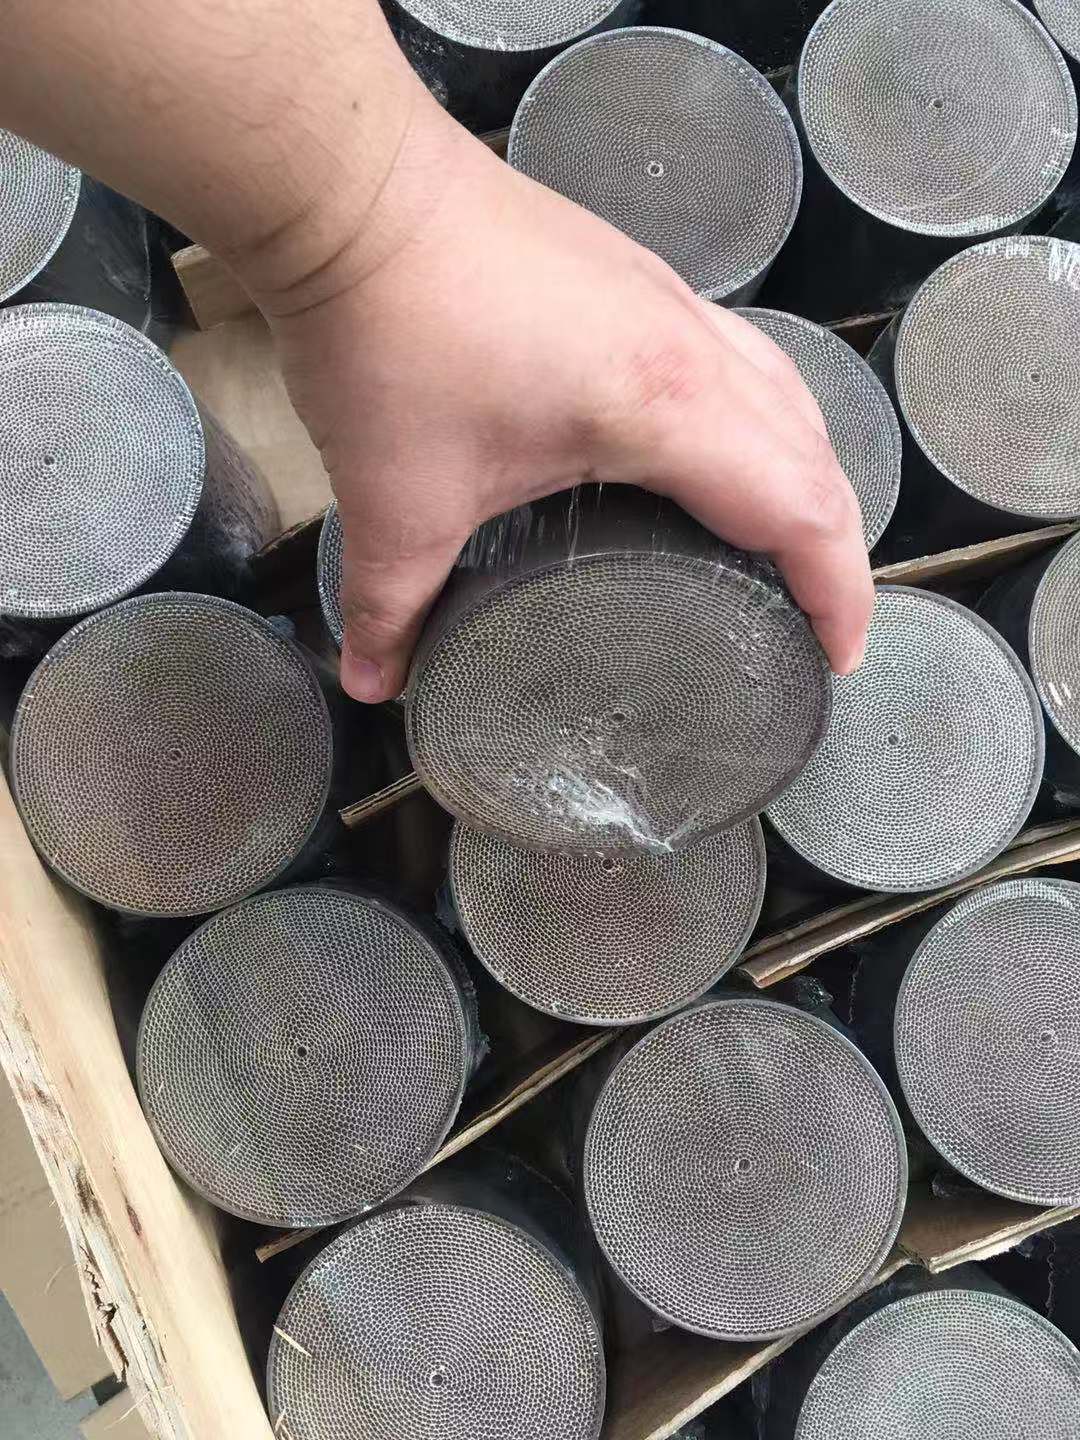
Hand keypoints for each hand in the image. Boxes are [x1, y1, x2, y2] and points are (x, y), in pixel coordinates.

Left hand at [253, 104, 872, 702]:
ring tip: (778, 544)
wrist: (351, 187)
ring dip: (800, 470)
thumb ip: (392, 605)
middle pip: (814, 448)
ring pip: (781, 389)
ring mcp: (663, 296)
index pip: (801, 507)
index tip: (837, 658)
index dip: (836, 592)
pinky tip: (706, 453)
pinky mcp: (627, 276)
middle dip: (835, 541)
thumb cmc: (388, 333)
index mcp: (668, 404)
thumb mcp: (397, 500)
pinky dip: (751, 417)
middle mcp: (691, 343)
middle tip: (814, 618)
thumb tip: (374, 682)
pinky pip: (731, 354)